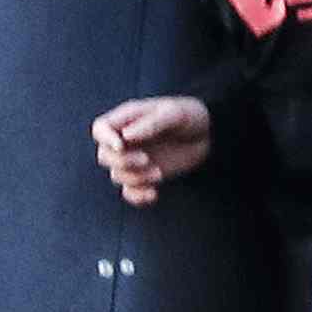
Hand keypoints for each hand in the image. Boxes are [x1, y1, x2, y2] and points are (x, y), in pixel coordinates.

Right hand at [90, 95, 211, 200]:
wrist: (210, 135)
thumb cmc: (190, 117)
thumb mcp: (174, 114)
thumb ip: (151, 123)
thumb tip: (126, 136)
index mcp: (128, 119)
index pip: (100, 128)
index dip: (105, 138)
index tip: (122, 146)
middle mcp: (126, 141)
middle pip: (104, 156)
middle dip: (122, 162)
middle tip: (146, 160)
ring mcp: (135, 160)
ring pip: (117, 175)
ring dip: (135, 178)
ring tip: (158, 173)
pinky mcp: (146, 178)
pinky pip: (130, 193)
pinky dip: (137, 197)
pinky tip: (154, 195)